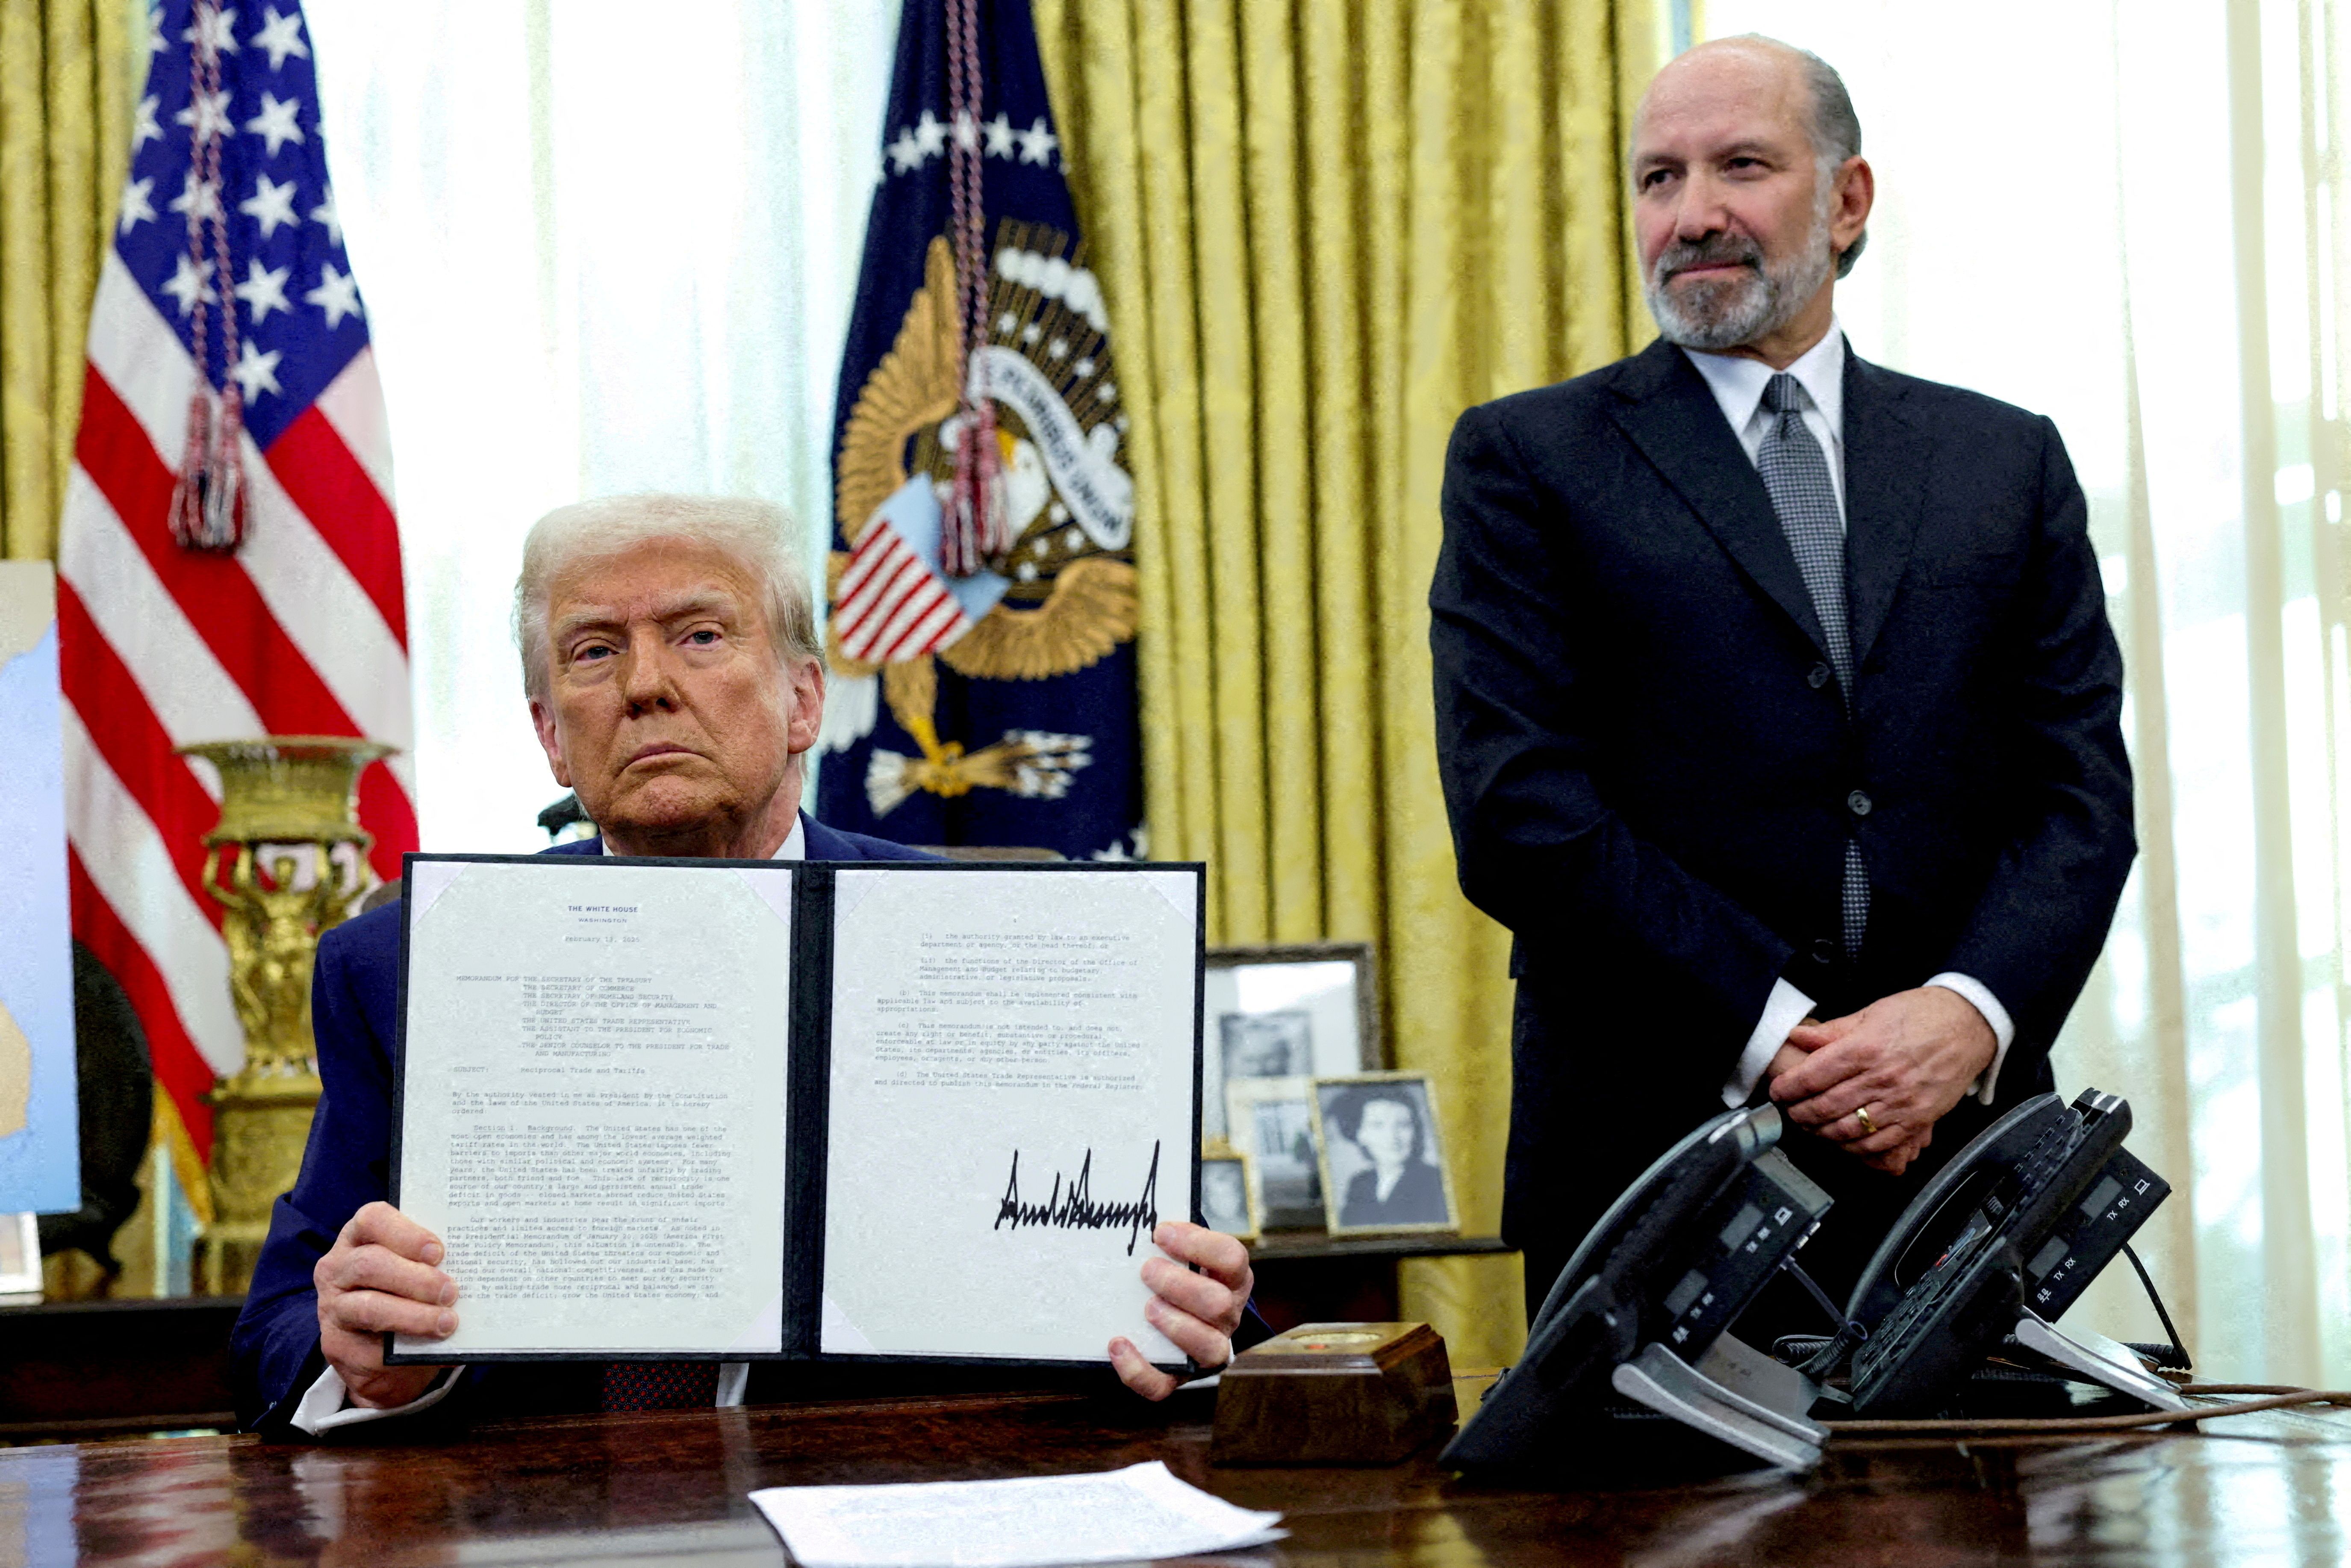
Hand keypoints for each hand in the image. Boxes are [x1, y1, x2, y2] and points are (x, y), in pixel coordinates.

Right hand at [314, 1201, 456, 1408]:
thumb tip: (477, 1268)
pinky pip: (372, 1348)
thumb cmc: (408, 1294)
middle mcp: (338, 1268)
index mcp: (359, 1237)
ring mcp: (333, 1308)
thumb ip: (433, 1263)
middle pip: (370, 1264)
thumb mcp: (416, 1268)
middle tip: (450, 1291)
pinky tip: (434, 1346)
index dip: (406, 1233)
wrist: (384, 1353)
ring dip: (413, 1315)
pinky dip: (408, 1345)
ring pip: (369, 1307)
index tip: (438, 1251)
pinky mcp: (337, 1345)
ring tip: (447, 1322)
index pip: (372, 1219)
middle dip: (416, 1278)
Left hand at [1109, 1221, 1253, 1400]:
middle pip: (1219, 1304)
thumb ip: (1175, 1238)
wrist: (1183, 1317)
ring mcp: (1208, 1350)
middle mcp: (1228, 1316)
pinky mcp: (1179, 1376)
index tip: (1161, 1233)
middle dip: (1180, 1286)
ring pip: (1208, 1348)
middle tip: (1148, 1271)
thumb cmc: (1181, 1274)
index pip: (1232, 1258)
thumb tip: (1148, 1220)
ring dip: (1175, 1325)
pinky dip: (1137, 1368)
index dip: (1198, 1244)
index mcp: (1233, 1279)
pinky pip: (1162, 1386)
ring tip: (1147, 1308)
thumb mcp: (1187, 1253)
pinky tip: (1117, 1344)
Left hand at [1770, 987, 1995, 1166]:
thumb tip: (1798, 1036)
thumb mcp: (1872, 1013)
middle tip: (1789, 1111)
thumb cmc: (1923, 1015)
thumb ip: (1832, 1031)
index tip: (1777, 1091)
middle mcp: (1882, 1078)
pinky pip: (1879, 1143)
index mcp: (1865, 1048)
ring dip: (1821, 1132)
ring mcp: (1901, 1102)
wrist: (1969, 1024)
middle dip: (1799, 1113)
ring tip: (1810, 1125)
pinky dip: (1854, 1147)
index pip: (1812, 1076)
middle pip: (1825, 1106)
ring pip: (1847, 1129)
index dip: (1787, 1088)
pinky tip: (1842, 1140)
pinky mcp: (1918, 1119)